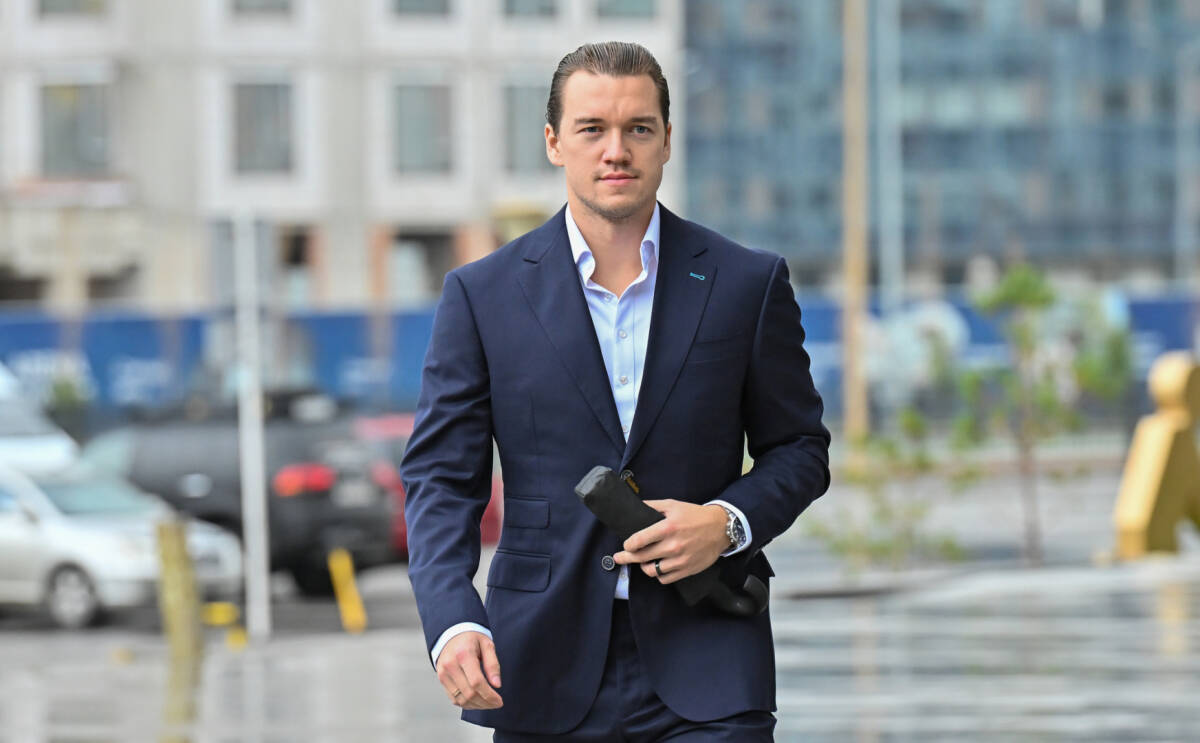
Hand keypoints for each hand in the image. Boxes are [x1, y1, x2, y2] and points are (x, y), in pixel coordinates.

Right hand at [436, 631, 502, 709]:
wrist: (452, 633)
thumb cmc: (472, 639)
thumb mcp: (487, 645)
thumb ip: (493, 664)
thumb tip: (497, 685)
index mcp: (463, 655)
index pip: (477, 683)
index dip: (489, 696)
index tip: (500, 701)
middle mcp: (450, 665)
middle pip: (469, 693)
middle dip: (485, 703)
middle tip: (497, 704)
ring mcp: (443, 673)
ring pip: (461, 699)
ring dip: (477, 706)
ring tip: (489, 703)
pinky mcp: (441, 679)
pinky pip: (454, 699)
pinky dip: (467, 704)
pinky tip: (478, 702)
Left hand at [613, 501, 728, 583]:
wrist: (721, 528)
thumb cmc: (695, 515)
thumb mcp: (673, 505)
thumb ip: (653, 506)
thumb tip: (635, 506)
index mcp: (668, 528)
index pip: (639, 540)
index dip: (628, 545)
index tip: (626, 545)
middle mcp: (673, 546)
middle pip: (642, 557)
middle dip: (627, 558)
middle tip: (619, 557)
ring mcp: (680, 560)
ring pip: (652, 571)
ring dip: (644, 567)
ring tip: (642, 562)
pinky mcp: (687, 570)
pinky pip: (665, 579)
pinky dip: (658, 575)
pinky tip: (657, 568)